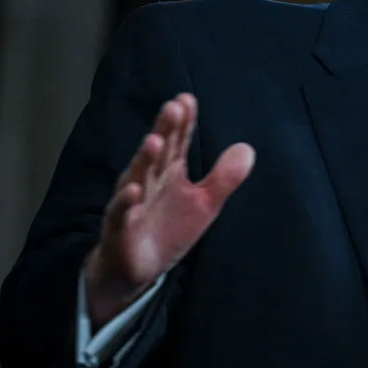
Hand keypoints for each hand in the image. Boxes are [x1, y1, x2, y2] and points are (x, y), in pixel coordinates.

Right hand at [83, 93, 253, 328]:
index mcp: (169, 172)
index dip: (183, 122)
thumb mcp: (205, 203)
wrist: (136, 269)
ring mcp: (132, 204)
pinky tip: (133, 189)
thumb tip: (248, 148)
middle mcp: (148, 181)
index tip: (187, 99)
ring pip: (137, 177)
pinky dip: (126, 202)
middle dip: (165, 130)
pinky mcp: (120, 230)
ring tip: (155, 140)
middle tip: (173, 107)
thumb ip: (224, 177)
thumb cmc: (169, 228)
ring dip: (145, 159)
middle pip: (158, 152)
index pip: (177, 142)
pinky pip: (121, 214)